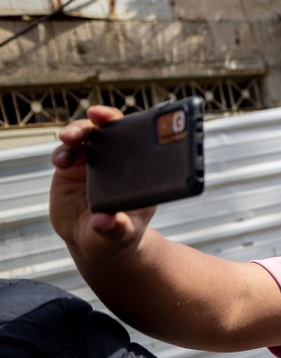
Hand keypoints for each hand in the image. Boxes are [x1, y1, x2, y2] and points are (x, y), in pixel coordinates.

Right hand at [49, 106, 154, 261]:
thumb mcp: (119, 235)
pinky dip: (62, 151)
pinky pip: (67, 151)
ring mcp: (95, 162)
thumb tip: (105, 221)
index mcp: (141, 172)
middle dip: (104, 117)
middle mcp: (119, 161)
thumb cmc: (117, 236)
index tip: (128, 123)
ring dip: (78, 131)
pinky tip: (61, 161)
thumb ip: (115, 229)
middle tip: (95, 115)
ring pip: (88, 135)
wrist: (93, 242)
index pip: (143, 141)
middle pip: (113, 129)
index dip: (137, 125)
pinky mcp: (73, 168)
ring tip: (69, 140)